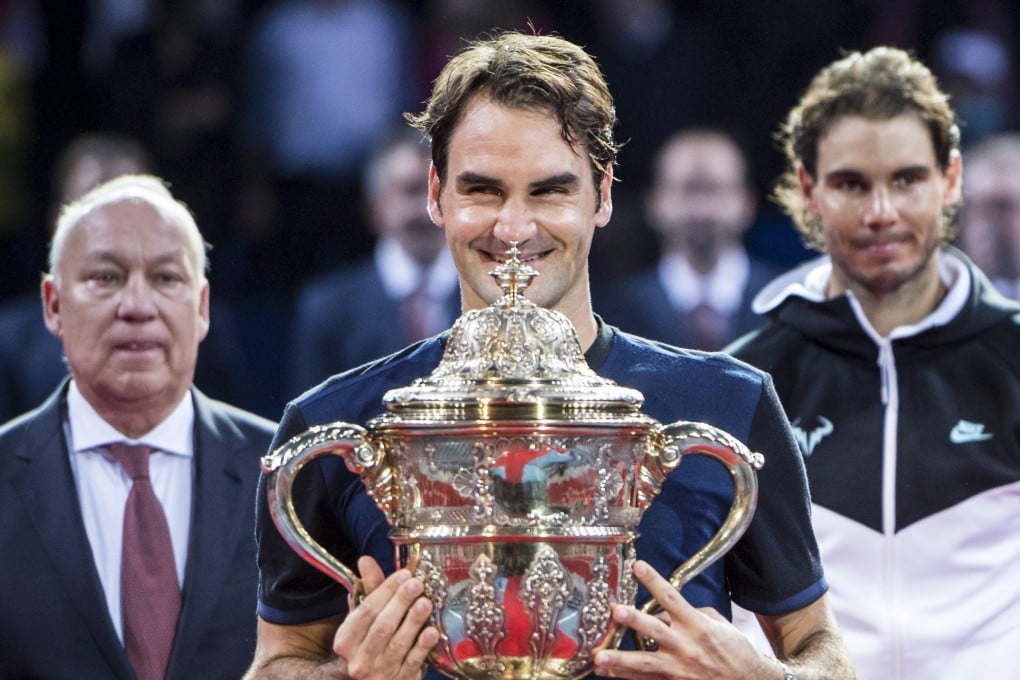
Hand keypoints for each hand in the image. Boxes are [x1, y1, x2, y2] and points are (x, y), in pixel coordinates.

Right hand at [332, 556, 439, 679]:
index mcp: (346, 641)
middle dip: (400, 602)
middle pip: (381, 627)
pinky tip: (432, 632)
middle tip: (417, 584)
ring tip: (426, 602)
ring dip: (413, 622)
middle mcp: (359, 659)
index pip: (365, 612)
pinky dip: (422, 647)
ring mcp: (379, 673)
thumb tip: (366, 561)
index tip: (403, 575)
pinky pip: (412, 663)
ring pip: (398, 645)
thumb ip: (370, 590)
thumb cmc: (367, 644)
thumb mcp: (363, 619)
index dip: (385, 591)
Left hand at [593, 560, 772, 679]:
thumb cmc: (734, 650)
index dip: (653, 580)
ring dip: (620, 661)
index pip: (671, 597)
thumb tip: (666, 609)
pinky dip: (628, 677)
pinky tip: (609, 673)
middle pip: (655, 630)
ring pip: (645, 664)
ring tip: (600, 657)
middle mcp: (686, 646)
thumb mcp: (716, 623)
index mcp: (696, 625)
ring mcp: (679, 668)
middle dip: (634, 621)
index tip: (637, 566)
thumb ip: (690, 613)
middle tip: (616, 612)